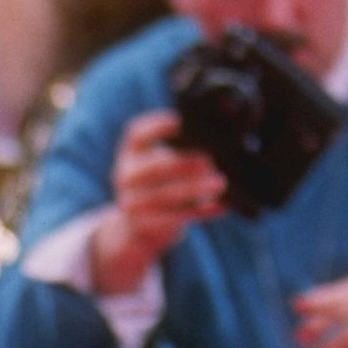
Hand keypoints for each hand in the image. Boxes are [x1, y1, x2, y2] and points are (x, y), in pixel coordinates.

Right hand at [94, 110, 226, 285]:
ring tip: (221, 183)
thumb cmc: (159, 183)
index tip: (180, 121)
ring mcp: (132, 203)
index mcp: (131, 153)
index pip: (137, 135)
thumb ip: (181, 151)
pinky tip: (222, 205)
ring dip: (195, 189)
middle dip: (184, 164)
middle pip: (155, 167)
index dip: (156, 127)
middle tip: (210, 160)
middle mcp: (126, 176)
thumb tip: (220, 142)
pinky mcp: (145, 225)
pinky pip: (175, 218)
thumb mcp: (159, 163)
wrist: (135, 226)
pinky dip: (201, 211)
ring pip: (166, 196)